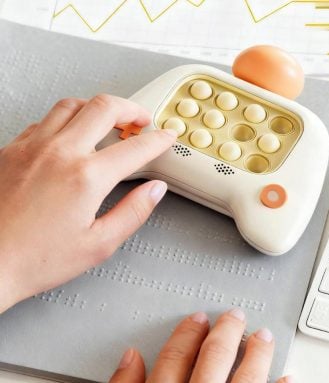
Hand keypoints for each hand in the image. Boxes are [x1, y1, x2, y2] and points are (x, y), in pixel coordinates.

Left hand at [0, 94, 176, 312]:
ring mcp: (32, 147)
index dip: (158, 140)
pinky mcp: (11, 149)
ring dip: (97, 108)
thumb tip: (154, 191)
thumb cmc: (34, 259)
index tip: (166, 138)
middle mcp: (59, 153)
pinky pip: (45, 119)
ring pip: (72, 104)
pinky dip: (66, 119)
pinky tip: (71, 134)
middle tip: (140, 119)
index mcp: (86, 177)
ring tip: (108, 120)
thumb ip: (133, 212)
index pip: (136, 147)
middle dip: (131, 109)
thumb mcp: (99, 244)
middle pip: (104, 107)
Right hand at [110, 309, 292, 382]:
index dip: (186, 334)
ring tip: (264, 337)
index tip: (196, 319)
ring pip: (247, 377)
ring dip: (257, 354)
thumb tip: (130, 357)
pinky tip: (286, 377)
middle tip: (235, 316)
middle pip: (214, 358)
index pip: (175, 358)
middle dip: (226, 333)